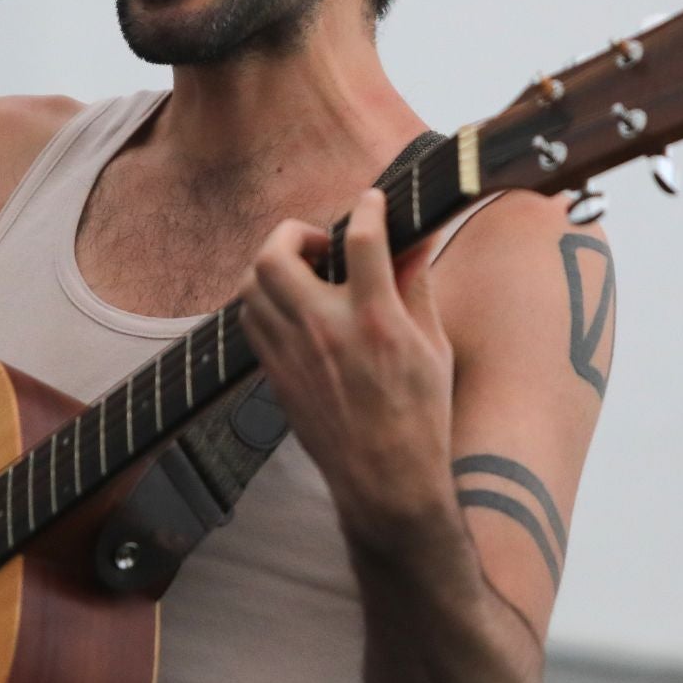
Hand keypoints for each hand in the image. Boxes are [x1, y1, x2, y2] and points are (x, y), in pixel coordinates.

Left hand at [237, 187, 454, 535]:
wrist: (384, 481)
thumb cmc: (421, 417)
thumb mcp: (433, 347)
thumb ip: (416, 286)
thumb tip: (416, 238)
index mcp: (375, 321)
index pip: (361, 240)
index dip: (367, 209)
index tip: (371, 202)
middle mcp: (325, 330)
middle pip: (277, 254)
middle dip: (295, 233)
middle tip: (322, 245)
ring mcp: (292, 352)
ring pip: (253, 283)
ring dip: (275, 263)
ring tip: (306, 272)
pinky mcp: (274, 373)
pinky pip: (250, 317)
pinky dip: (264, 298)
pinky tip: (293, 306)